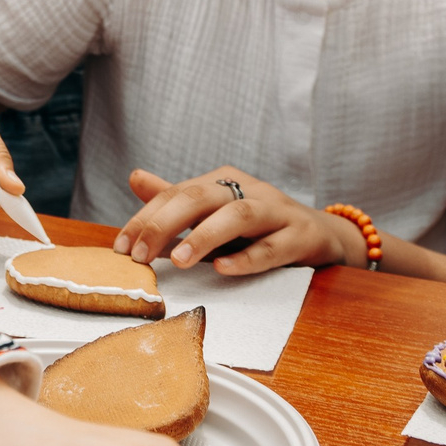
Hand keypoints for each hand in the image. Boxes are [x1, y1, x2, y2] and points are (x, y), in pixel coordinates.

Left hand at [114, 167, 357, 275]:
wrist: (322, 235)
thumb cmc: (261, 226)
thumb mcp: (216, 212)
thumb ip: (178, 199)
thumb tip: (135, 177)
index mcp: (223, 181)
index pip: (176, 193)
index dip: (146, 218)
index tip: (122, 247)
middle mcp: (249, 190)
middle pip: (201, 197)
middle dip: (165, 224)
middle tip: (140, 255)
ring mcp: (278, 211)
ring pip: (239, 215)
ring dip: (205, 236)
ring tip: (178, 259)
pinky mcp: (302, 236)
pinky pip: (273, 246)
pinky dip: (247, 258)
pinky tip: (223, 269)